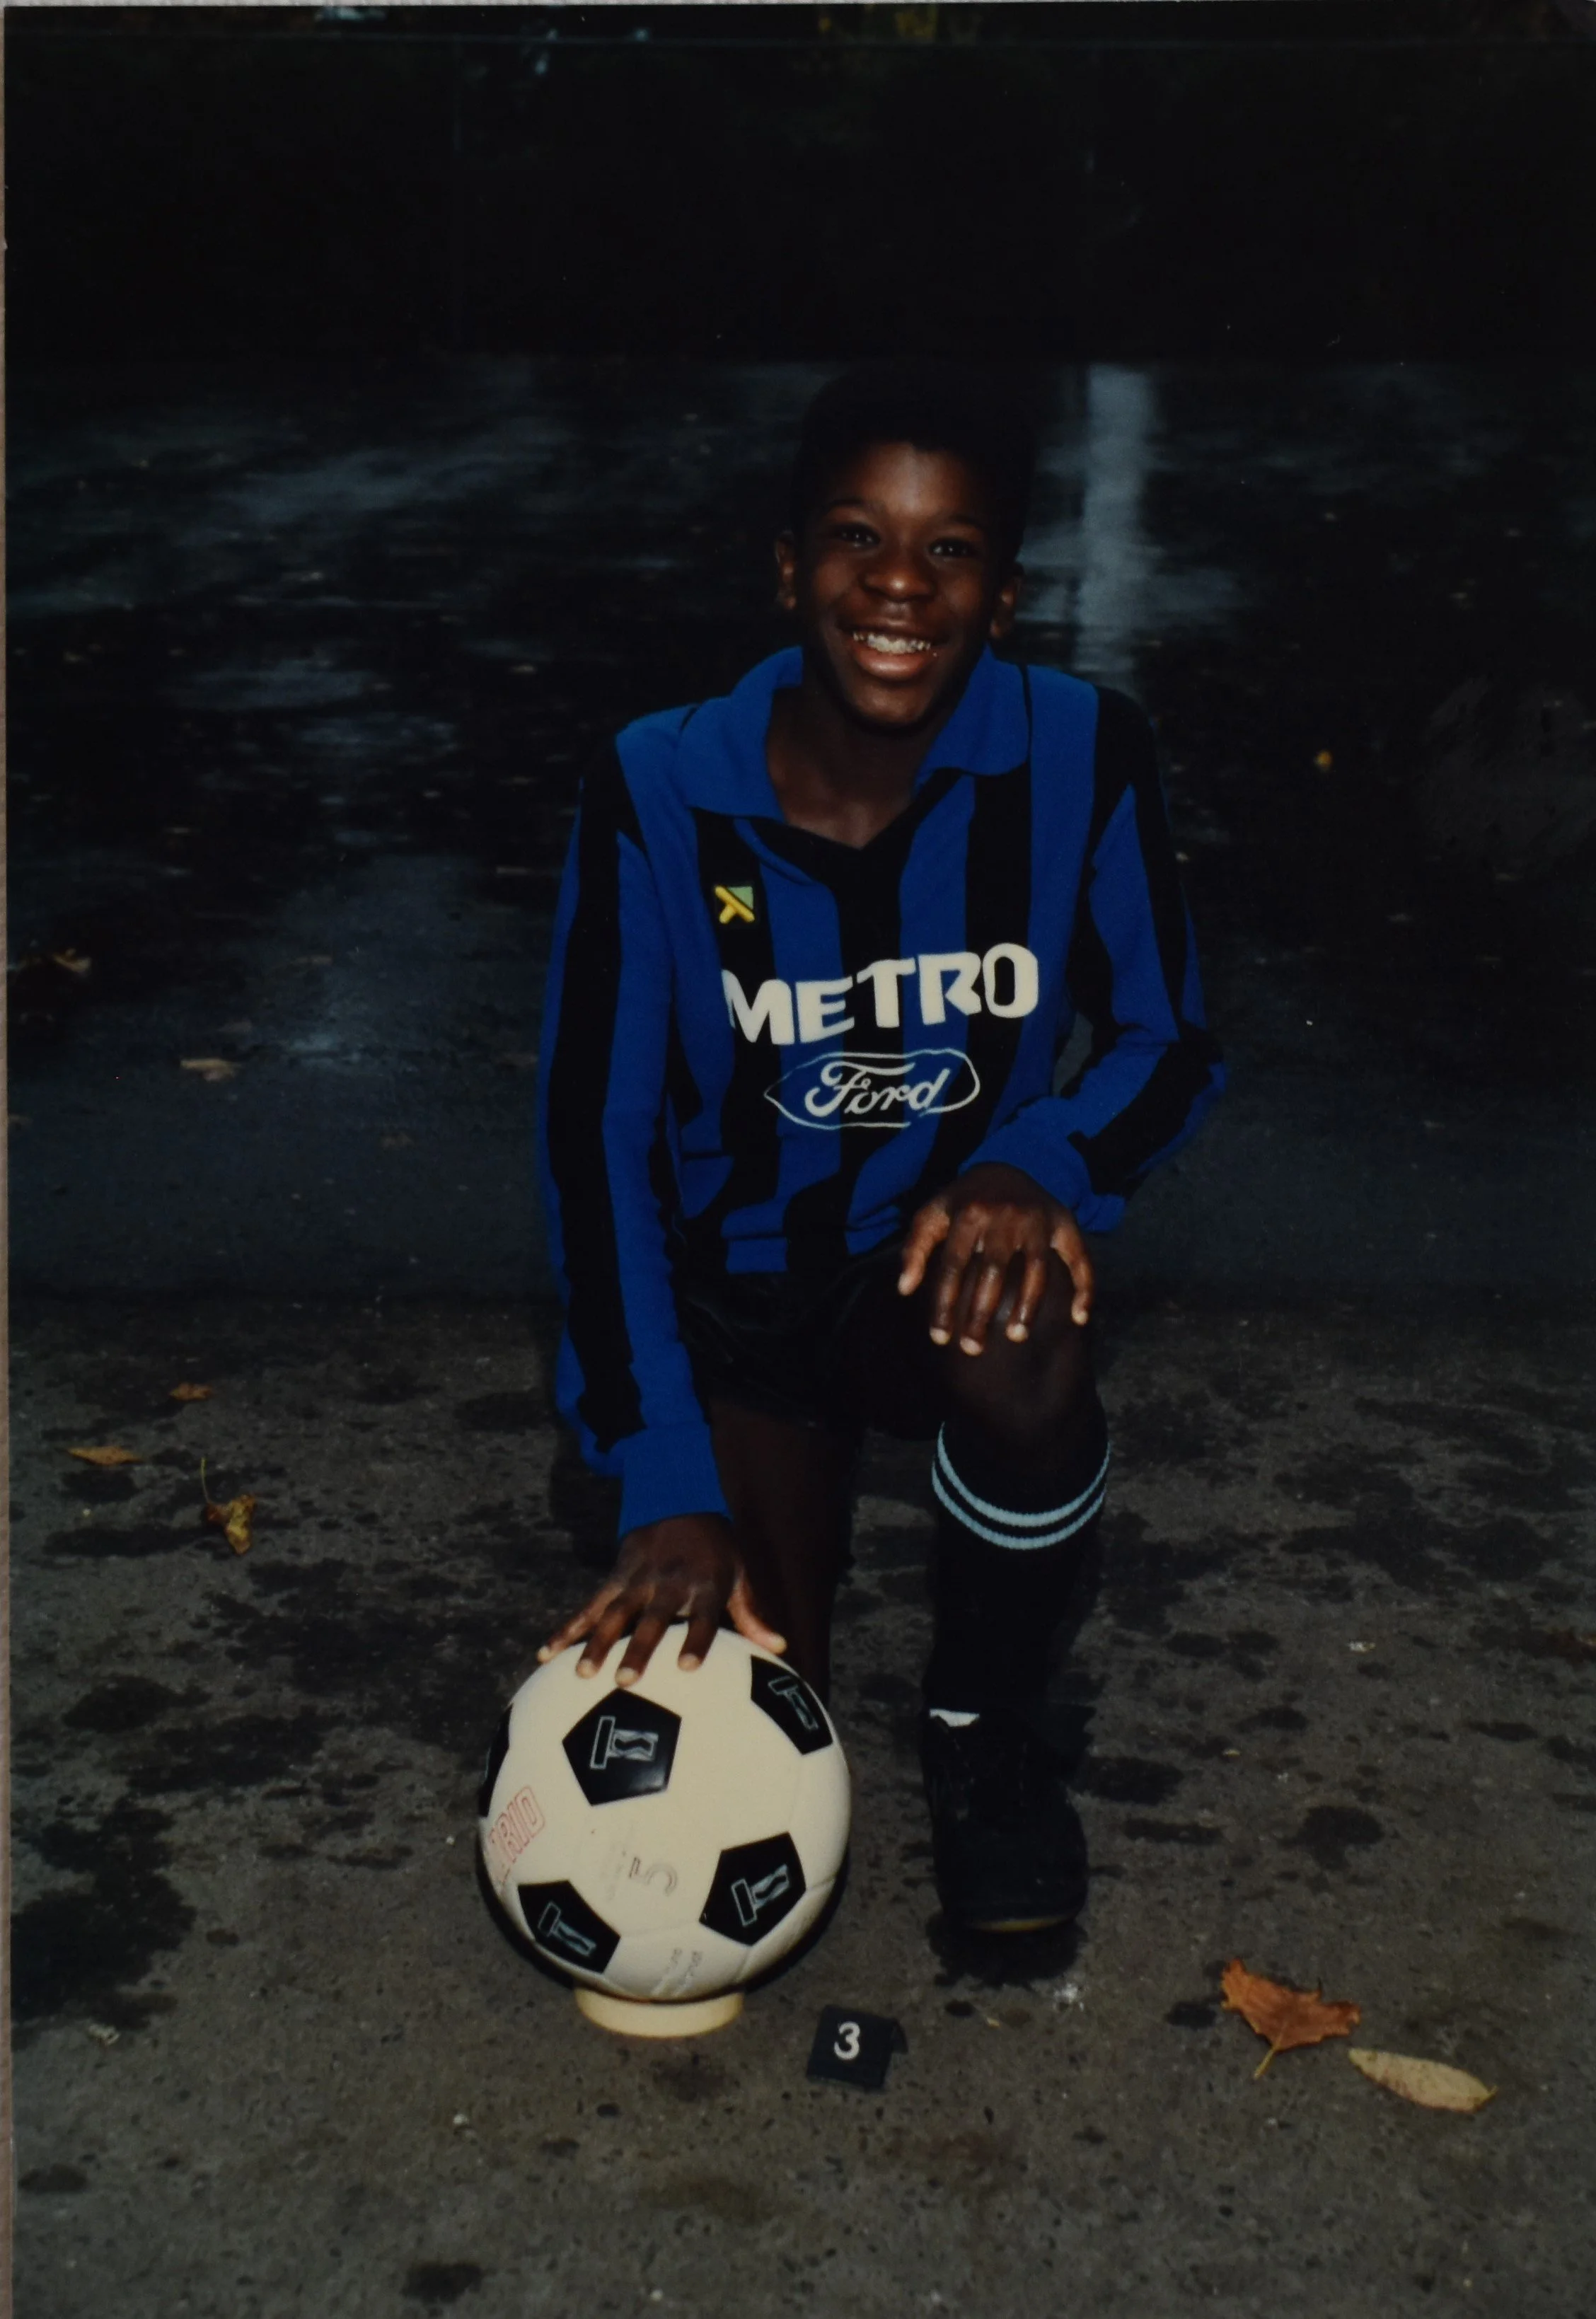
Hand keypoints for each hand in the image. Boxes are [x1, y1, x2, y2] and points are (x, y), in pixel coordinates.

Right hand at [538, 1512, 785, 1686]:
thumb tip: (782, 1650)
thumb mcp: (740, 1575)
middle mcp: (669, 1583)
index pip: (703, 1617)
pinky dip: (567, 1629)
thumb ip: (754, 1615)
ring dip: (596, 1642)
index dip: (696, 1640)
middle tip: (626, 1679)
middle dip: (639, 1647)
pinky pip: (588, 1606)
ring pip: (614, 1613)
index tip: (688, 1667)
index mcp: (704, 1585)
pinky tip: (545, 1653)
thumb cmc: (717, 1552)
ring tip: (581, 1674)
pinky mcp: (614, 1579)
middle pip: (653, 1618)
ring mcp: (637, 1580)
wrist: (679, 1501)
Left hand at [896, 1162, 1093, 1352]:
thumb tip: (904, 1290)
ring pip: (1036, 1268)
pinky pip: (1079, 1258)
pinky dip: (1085, 1287)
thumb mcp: (931, 1216)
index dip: (945, 1303)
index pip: (954, 1266)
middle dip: (981, 1313)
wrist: (1003, 1168)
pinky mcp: (1064, 1223)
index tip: (940, 1338)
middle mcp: (1005, 1216)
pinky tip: (1080, 1317)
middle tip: (973, 1348)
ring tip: (1016, 1336)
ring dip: (1028, 1305)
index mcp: (968, 1214)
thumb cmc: (962, 1203)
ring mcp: (1038, 1220)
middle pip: (993, 1271)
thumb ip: (914, 1249)